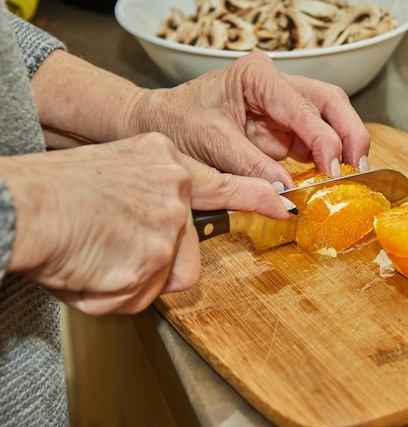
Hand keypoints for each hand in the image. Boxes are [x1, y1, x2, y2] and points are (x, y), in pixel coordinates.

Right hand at [2, 133, 291, 314]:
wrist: (22, 206)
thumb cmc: (54, 193)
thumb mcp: (114, 171)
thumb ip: (149, 196)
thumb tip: (161, 231)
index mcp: (162, 158)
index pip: (223, 180)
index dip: (255, 196)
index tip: (281, 202)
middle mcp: (174, 187)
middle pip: (188, 248)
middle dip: (158, 262)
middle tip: (122, 251)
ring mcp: (169, 222)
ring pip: (168, 275)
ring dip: (134, 278)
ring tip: (98, 256)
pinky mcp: (157, 256)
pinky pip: (140, 295)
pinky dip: (112, 293)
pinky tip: (90, 268)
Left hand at [130, 52, 369, 185]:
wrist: (157, 124)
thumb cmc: (176, 121)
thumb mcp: (212, 143)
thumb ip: (252, 167)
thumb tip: (287, 192)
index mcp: (258, 76)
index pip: (305, 105)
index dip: (325, 138)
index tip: (334, 168)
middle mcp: (275, 87)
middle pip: (330, 103)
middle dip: (349, 134)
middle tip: (359, 168)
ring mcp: (281, 108)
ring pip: (329, 121)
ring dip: (343, 148)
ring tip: (352, 177)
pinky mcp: (281, 130)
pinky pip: (314, 143)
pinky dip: (326, 160)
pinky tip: (332, 178)